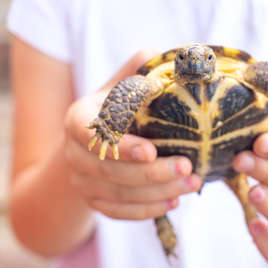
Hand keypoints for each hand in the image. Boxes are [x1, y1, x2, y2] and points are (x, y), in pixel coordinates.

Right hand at [64, 50, 201, 219]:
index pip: (92, 134)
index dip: (122, 145)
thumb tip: (165, 55)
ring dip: (158, 192)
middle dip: (152, 173)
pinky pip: (119, 212)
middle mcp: (74, 153)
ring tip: (192, 184)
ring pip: (118, 194)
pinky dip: (147, 210)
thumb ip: (138, 70)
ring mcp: (83, 181)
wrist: (89, 146)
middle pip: (110, 170)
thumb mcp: (120, 86)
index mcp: (79, 120)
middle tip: (189, 168)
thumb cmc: (113, 109)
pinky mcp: (95, 201)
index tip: (152, 150)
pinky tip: (174, 202)